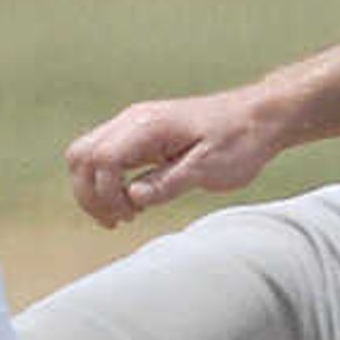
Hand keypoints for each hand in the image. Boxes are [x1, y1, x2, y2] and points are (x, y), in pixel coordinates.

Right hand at [64, 87, 288, 227]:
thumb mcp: (210, 167)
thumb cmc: (240, 140)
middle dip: (89, 194)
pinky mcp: (141, 136)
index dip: (106, 194)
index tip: (131, 215)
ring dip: (94, 190)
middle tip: (118, 221)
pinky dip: (106, 183)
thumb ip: (170, 182)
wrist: (259, 118)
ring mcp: (134, 126)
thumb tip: (133, 198)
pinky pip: (105, 157)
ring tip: (124, 216)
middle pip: (80, 155)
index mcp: (148, 125)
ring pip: (86, 155)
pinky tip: (131, 203)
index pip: (101, 159)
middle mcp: (133, 121)